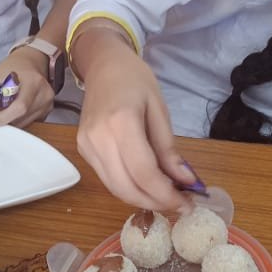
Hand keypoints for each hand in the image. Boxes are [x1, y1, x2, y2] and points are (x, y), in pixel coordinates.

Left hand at [0, 47, 54, 128]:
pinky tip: (11, 112)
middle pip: (21, 118)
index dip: (1, 118)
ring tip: (0, 112)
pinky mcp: (48, 111)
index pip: (18, 107)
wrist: (32, 62)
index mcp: (32, 81)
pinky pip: (29, 122)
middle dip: (2, 121)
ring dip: (9, 122)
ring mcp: (47, 103)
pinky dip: (17, 121)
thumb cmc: (12, 69)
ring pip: (24, 123)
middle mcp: (44, 93)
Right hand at [76, 40, 194, 212]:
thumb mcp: (159, 109)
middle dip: (155, 203)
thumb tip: (186, 182)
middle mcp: (98, 139)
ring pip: (116, 188)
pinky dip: (130, 188)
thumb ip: (169, 149)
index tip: (188, 204)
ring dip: (143, 200)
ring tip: (167, 197)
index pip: (144, 172)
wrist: (102, 65)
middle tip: (180, 206)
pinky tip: (147, 184)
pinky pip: (109, 179)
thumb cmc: (135, 80)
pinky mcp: (83, 151)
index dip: (166, 194)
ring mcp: (86, 147)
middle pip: (127, 188)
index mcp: (121, 122)